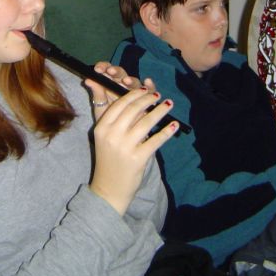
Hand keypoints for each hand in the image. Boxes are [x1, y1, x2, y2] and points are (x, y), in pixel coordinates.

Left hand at [85, 62, 154, 120]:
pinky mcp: (147, 98)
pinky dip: (150, 85)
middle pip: (121, 74)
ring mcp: (135, 91)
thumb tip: (87, 80)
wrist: (119, 135)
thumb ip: (97, 94)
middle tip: (110, 71)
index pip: (107, 70)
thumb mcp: (100, 107)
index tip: (97, 69)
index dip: (103, 67)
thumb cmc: (109, 119)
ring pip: (134, 81)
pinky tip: (148, 82)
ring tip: (126, 81)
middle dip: (116, 71)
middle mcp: (123, 85)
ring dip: (130, 80)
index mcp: (110, 84)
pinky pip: (150, 90)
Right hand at [88, 87, 177, 214]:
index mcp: (102, 127)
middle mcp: (112, 135)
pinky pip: (155, 140)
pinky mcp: (138, 158)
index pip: (120, 104)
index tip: (145, 88)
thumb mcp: (103, 137)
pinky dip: (166, 131)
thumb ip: (109, 116)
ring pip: (146, 122)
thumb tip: (108, 88)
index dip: (134, 94)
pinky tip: (173, 125)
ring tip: (168, 104)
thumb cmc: (108, 159)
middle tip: (158, 95)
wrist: (108, 188)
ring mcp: (125, 147)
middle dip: (148, 99)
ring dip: (160, 111)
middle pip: (133, 109)